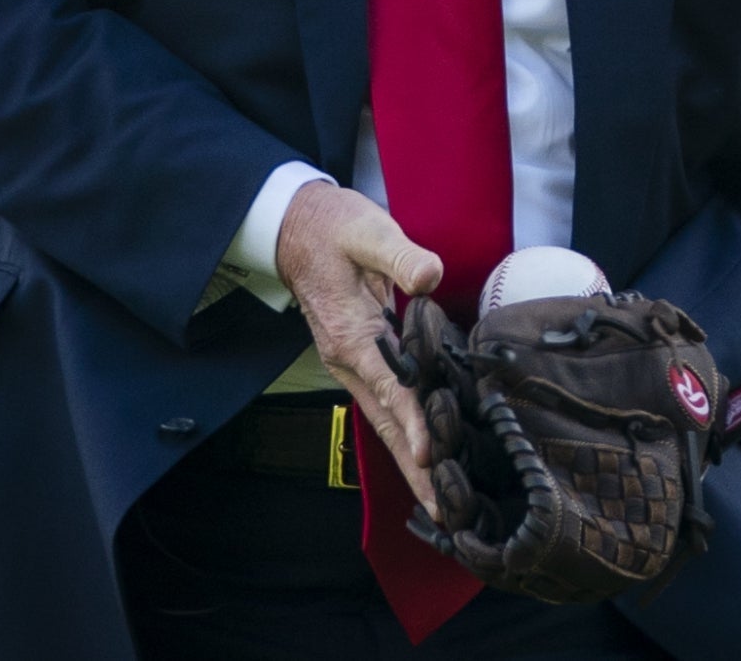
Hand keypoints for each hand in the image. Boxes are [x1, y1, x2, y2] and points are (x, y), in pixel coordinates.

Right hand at [274, 183, 443, 512]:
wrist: (296, 229)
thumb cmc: (335, 227)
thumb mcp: (368, 230)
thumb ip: (400, 254)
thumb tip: (430, 275)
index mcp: (351, 335)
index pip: (388, 386)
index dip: (410, 421)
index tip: (428, 455)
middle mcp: (348, 360)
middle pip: (386, 423)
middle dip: (413, 469)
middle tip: (444, 513)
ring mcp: (352, 364)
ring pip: (385, 421)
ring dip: (410, 462)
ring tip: (439, 502)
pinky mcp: (361, 360)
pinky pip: (386, 406)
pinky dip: (404, 435)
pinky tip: (424, 457)